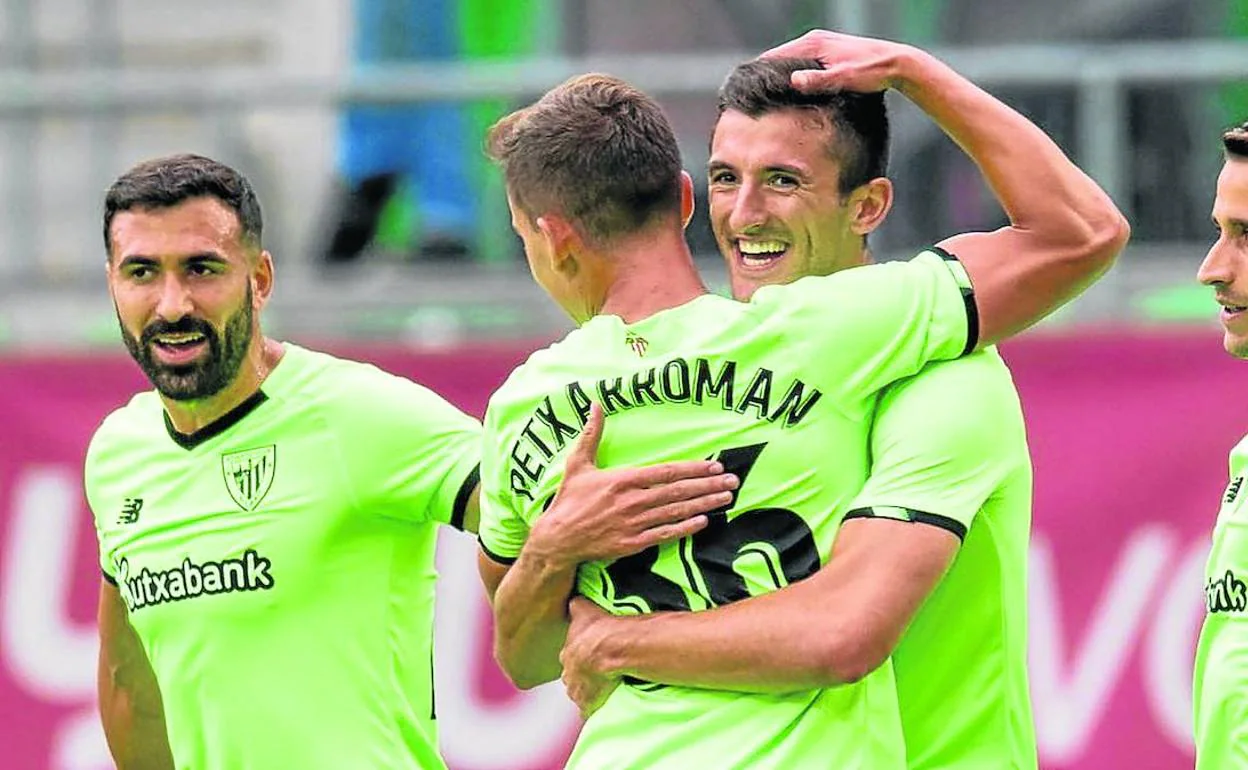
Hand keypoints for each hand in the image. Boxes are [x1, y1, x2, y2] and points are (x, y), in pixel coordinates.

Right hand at [529, 403, 737, 565]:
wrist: (557, 539)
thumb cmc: (568, 500)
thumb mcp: (578, 463)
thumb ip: (591, 434)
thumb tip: (596, 405)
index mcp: (622, 479)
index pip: (666, 472)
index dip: (692, 468)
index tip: (713, 464)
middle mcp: (632, 501)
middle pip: (678, 491)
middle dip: (707, 485)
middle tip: (732, 480)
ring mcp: (634, 524)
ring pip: (676, 512)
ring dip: (703, 504)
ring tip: (726, 498)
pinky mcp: (633, 543)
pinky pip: (665, 535)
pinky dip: (685, 528)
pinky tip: (703, 521)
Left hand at [560, 597, 622, 718]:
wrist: (611, 649)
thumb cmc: (598, 629)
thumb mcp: (584, 609)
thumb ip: (576, 606)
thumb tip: (573, 599)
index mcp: (566, 655)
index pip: (570, 659)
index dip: (580, 657)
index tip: (590, 656)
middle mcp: (568, 676)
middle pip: (574, 678)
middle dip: (582, 676)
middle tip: (598, 671)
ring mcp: (577, 693)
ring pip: (582, 694)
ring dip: (591, 692)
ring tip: (606, 686)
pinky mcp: (589, 707)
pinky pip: (591, 710)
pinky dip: (597, 707)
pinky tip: (607, 701)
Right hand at [762, 29, 916, 93]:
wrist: (897, 63)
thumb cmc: (872, 71)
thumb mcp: (843, 78)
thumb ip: (817, 80)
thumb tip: (792, 81)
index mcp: (813, 44)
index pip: (773, 57)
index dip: (758, 73)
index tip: (745, 91)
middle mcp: (814, 40)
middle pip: (778, 59)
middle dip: (765, 76)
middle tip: (750, 98)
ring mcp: (821, 45)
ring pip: (790, 62)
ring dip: (779, 78)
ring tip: (765, 98)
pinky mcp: (828, 53)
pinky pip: (801, 64)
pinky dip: (793, 76)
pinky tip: (790, 92)